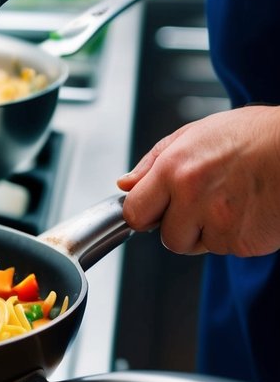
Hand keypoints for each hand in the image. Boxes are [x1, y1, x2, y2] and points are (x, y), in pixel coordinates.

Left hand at [118, 106, 279, 256]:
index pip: (134, 213)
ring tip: (231, 201)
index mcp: (175, 168)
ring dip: (210, 232)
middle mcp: (192, 196)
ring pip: (198, 245)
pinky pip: (228, 249)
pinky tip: (249, 210)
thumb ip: (154, 160)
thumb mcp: (197, 133)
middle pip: (168, 238)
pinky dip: (237, 235)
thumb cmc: (255, 136)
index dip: (144, 214)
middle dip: (182, 227)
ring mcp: (218, 222)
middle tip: (205, 203)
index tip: (153, 212)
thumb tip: (125, 184)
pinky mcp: (242, 241)